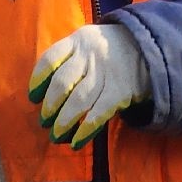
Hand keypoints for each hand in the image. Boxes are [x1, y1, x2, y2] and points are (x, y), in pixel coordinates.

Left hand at [28, 24, 149, 148]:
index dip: (38, 79)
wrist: (150, 48)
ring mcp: (107, 72)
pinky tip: (76, 141)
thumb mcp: (89, 43)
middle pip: (62, 83)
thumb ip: (69, 59)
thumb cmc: (110, 51)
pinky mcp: (122, 90)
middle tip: (43, 121)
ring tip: (56, 135)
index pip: (50, 58)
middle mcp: (91, 54)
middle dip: (50, 106)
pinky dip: (86, 129)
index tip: (32, 97)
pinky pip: (99, 113)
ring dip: (64, 121)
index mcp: (79, 40)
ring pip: (79, 100)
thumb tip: (43, 92)